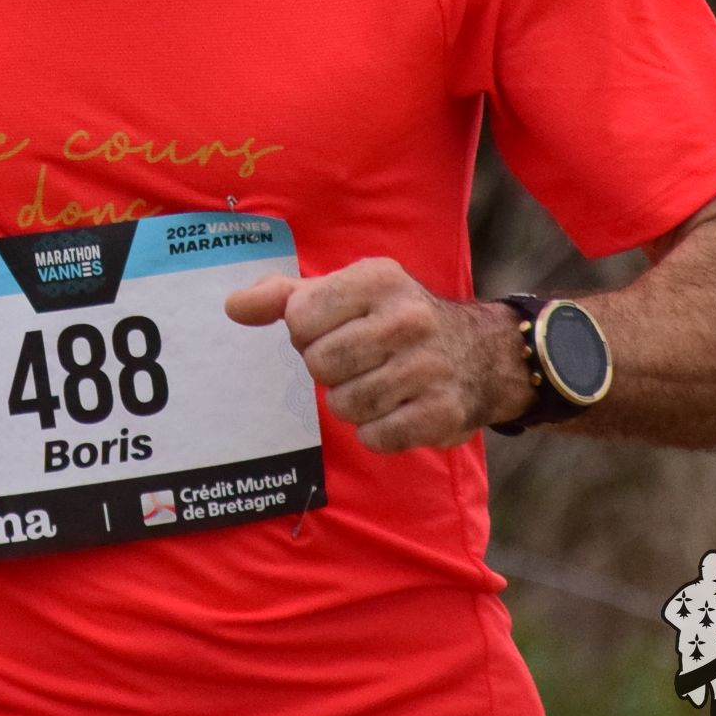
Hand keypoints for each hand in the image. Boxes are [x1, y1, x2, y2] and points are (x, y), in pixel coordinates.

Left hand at [225, 258, 520, 453]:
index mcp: (377, 278)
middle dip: (328, 371)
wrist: (483, 353)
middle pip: (320, 365)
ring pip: (345, 405)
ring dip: (352, 403)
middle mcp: (407, 318)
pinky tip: (395, 409)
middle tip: (354, 361)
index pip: (299, 319)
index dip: (305, 333)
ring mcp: (428, 367)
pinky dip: (377, 431)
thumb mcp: (344, 292)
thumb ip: (283, 297)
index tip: (330, 330)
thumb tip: (233, 307)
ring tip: (376, 383)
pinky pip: (376, 437)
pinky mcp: (442, 412)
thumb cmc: (394, 319)